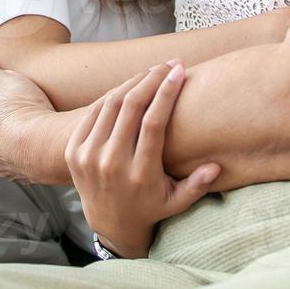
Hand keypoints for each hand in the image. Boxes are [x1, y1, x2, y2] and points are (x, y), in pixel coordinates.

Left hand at [0, 45, 59, 182]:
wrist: (43, 144)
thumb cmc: (13, 109)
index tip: (6, 83)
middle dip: (3, 111)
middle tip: (21, 98)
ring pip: (7, 139)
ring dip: (18, 128)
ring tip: (34, 115)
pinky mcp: (22, 172)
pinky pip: (25, 152)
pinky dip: (31, 143)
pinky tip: (41, 131)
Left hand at [67, 62, 219, 259]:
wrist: (108, 223)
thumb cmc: (150, 208)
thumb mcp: (176, 202)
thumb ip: (196, 185)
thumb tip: (215, 165)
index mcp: (140, 174)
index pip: (153, 122)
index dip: (167, 92)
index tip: (180, 71)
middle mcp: (111, 163)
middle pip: (131, 107)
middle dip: (152, 79)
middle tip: (168, 65)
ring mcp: (88, 156)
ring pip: (111, 104)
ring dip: (133, 82)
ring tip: (152, 72)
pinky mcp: (74, 151)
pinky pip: (93, 112)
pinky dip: (112, 95)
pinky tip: (129, 86)